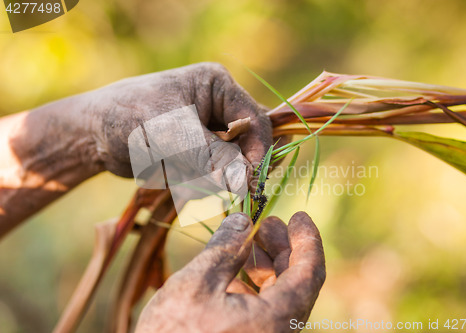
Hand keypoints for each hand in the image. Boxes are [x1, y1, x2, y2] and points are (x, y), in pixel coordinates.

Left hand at [85, 62, 271, 191]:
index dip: (257, 152)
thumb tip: (246, 181)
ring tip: (174, 173)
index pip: (256, 120)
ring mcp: (209, 130)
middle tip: (213, 186)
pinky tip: (170, 175)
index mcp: (218, 86)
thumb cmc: (126, 118)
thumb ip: (210, 155)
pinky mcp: (199, 152)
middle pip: (248, 144)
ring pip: (231, 164)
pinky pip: (213, 175)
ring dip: (211, 177)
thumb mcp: (171, 133)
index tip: (250, 184)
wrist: (91, 134)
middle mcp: (219, 106)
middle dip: (233, 168)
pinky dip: (198, 183)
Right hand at [135, 212, 325, 332]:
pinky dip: (252, 284)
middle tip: (267, 222)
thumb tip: (243, 220)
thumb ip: (225, 249)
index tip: (300, 216)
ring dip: (266, 264)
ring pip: (278, 295)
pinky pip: (262, 310)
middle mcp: (278, 332)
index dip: (307, 240)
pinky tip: (232, 270)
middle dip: (282, 247)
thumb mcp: (196, 284)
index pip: (309, 272)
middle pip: (295, 281)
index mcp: (275, 318)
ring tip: (247, 240)